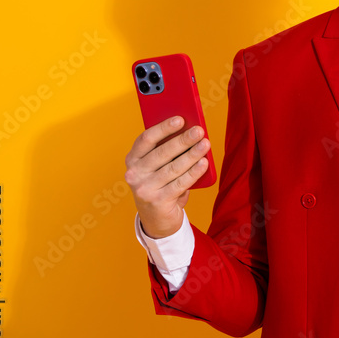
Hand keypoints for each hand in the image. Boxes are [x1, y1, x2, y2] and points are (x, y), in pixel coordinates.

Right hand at [124, 116, 210, 237]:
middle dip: (183, 140)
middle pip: (162, 152)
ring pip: (173, 167)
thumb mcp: (158, 167)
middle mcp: (135, 174)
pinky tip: (204, 163)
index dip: (163, 128)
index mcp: (133, 160)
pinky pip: (180, 183)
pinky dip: (194, 172)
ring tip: (205, 144)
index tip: (180, 119)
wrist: (157, 218)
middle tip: (199, 130)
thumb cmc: (160, 184)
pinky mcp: (158, 201)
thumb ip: (166, 151)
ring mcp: (144, 189)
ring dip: (192, 154)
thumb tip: (189, 133)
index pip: (146, 139)